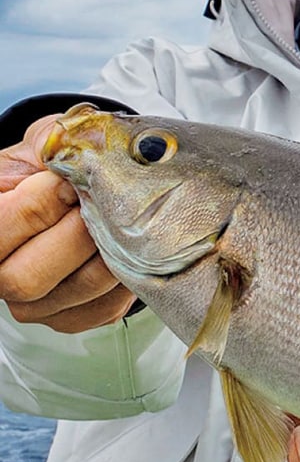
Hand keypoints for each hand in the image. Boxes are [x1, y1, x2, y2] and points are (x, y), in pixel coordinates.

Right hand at [0, 115, 135, 331]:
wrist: (70, 198)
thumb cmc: (49, 170)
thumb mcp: (42, 145)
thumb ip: (52, 143)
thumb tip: (75, 149)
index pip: (0, 227)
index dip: (41, 203)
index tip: (71, 181)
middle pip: (27, 277)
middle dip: (75, 233)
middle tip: (99, 204)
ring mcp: (35, 305)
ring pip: (77, 290)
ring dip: (108, 251)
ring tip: (118, 220)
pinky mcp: (73, 318)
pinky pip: (105, 306)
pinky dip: (125, 275)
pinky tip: (126, 247)